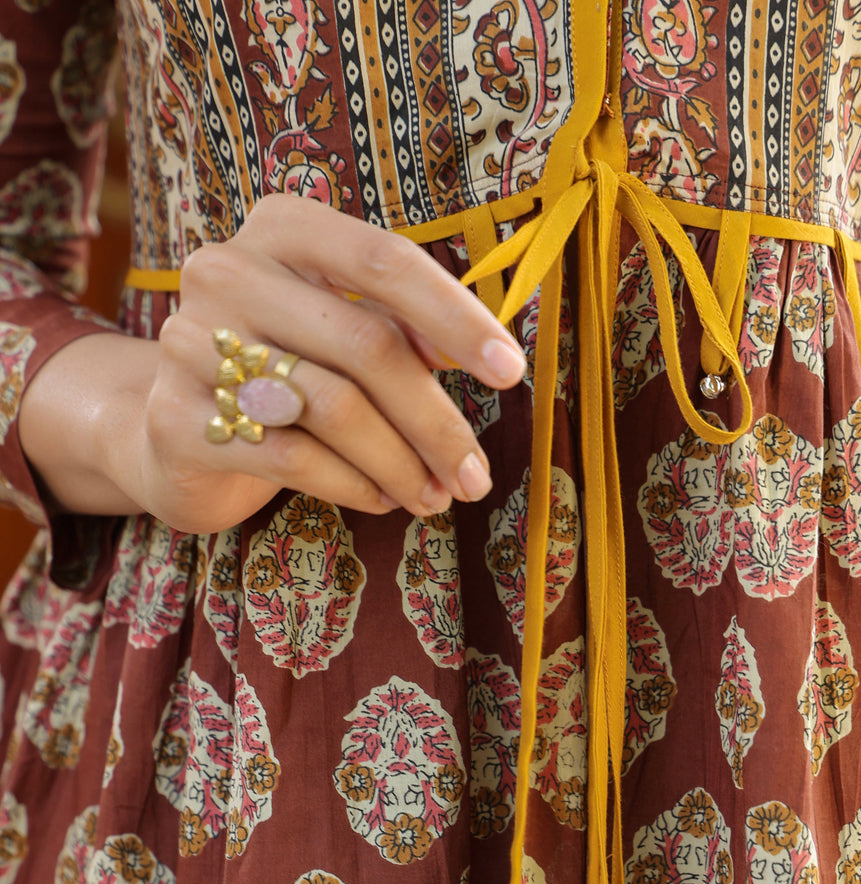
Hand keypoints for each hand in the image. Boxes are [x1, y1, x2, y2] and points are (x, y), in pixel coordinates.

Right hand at [20, 193, 525, 531]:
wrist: (172, 431)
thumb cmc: (285, 371)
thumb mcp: (342, 330)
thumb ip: (402, 327)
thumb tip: (484, 352)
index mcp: (281, 228)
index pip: (383, 259)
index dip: (455, 316)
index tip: (510, 372)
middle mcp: (227, 270)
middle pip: (366, 345)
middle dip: (436, 421)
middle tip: (475, 477)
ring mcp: (191, 343)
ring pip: (334, 407)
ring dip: (402, 464)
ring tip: (435, 498)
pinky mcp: (180, 420)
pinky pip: (295, 458)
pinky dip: (355, 485)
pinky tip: (382, 499)